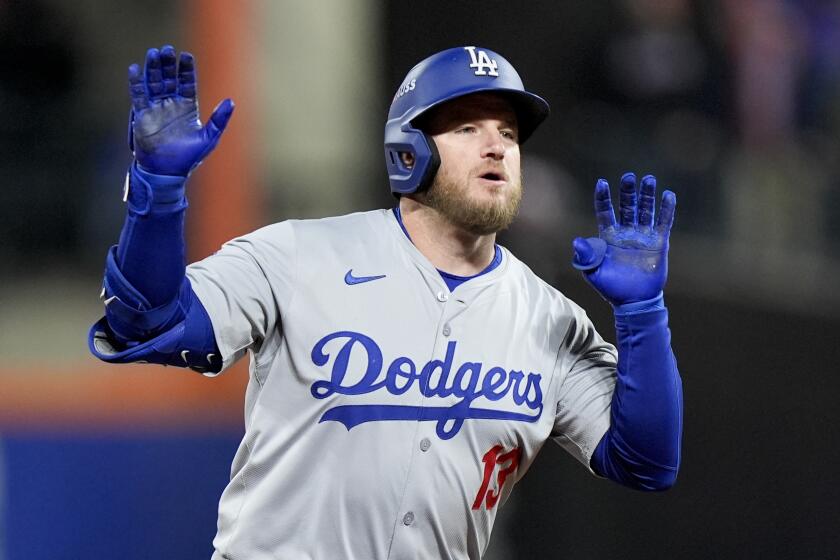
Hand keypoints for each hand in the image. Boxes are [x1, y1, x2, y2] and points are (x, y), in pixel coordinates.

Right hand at [127, 45, 233, 175]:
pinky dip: (136, 83)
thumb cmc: (189, 158)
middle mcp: (171, 105)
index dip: (186, 70)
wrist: (167, 172)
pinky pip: (138, 95)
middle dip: (168, 64)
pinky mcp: (142, 115)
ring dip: (152, 68)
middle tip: (167, 49)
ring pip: (153, 83)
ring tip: (153, 53)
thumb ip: (219, 119)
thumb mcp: (209, 138)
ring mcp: (156, 109)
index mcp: (188, 107)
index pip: (187, 83)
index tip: (186, 56)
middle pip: (169, 78)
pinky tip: (134, 69)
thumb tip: (231, 101)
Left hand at [572, 173, 675, 304]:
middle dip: (627, 192)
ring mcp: (643, 237)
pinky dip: (666, 210)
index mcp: (608, 237)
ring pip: (645, 211)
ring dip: (647, 195)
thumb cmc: (610, 288)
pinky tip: (668, 195)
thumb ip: (585, 256)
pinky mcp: (659, 243)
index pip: (605, 212)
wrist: (633, 302)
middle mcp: (626, 233)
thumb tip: (577, 241)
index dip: (603, 198)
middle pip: (627, 206)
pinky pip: (664, 223)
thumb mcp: (592, 272)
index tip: (602, 183)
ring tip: (648, 179)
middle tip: (628, 177)